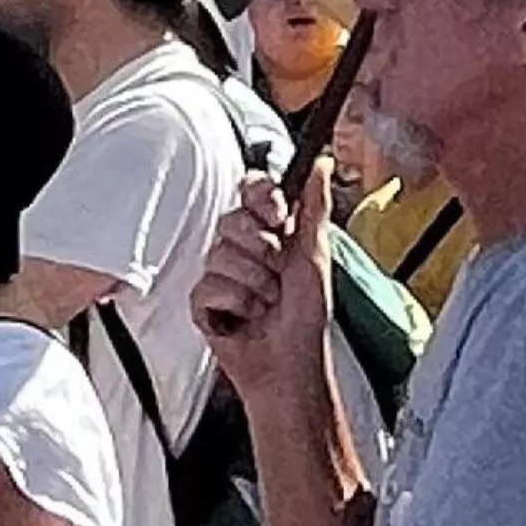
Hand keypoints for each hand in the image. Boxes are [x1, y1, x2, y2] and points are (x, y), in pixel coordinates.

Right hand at [197, 160, 333, 400]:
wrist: (291, 360)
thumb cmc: (306, 315)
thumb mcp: (316, 255)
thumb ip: (314, 207)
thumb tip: (323, 165)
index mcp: (272, 231)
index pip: (251, 190)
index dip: (261, 199)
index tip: (277, 217)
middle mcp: (243, 248)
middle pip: (232, 220)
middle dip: (263, 252)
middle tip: (278, 274)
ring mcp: (220, 273)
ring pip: (220, 254)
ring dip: (254, 283)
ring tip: (266, 302)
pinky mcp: (202, 301)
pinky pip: (208, 287)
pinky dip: (235, 304)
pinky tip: (245, 317)